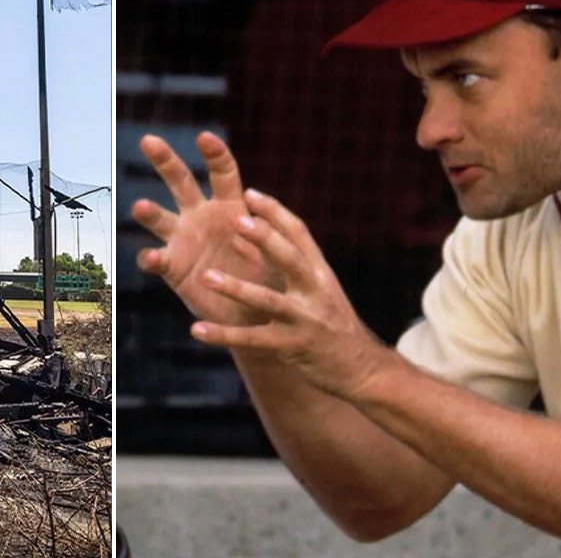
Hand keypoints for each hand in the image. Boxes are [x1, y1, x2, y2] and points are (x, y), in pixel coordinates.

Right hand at [133, 132, 268, 326]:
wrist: (255, 314)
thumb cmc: (270, 277)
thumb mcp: (277, 251)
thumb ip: (269, 230)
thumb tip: (256, 204)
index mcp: (230, 206)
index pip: (222, 172)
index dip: (214, 154)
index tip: (204, 138)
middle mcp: (201, 216)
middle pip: (180, 182)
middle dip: (165, 161)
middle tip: (148, 140)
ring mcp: (183, 240)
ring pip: (159, 218)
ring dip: (149, 212)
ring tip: (140, 206)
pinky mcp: (172, 268)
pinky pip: (157, 260)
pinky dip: (151, 259)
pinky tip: (152, 258)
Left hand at [189, 188, 391, 399]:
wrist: (362, 368)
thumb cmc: (333, 324)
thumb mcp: (318, 289)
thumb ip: (286, 264)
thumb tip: (248, 235)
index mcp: (320, 272)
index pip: (299, 233)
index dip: (275, 212)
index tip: (251, 192)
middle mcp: (315, 290)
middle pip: (290, 258)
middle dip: (265, 238)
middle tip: (237, 218)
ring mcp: (305, 319)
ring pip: (267, 299)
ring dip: (236, 288)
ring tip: (206, 277)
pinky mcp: (292, 346)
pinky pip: (253, 340)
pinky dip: (224, 335)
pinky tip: (198, 330)